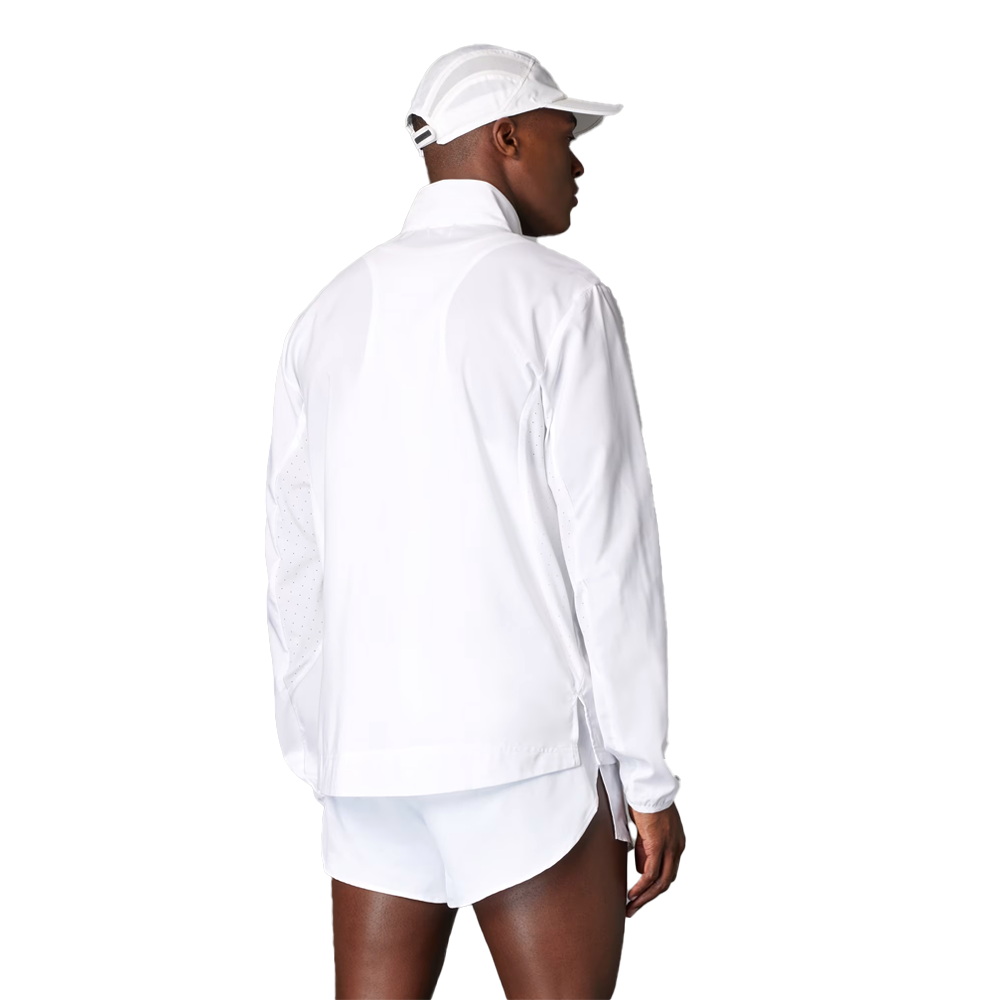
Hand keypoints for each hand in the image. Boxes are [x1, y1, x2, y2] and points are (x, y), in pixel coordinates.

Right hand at [625, 801, 684, 916]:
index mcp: (676, 842)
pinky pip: (651, 874)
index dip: (654, 886)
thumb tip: (638, 858)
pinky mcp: (659, 845)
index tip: (640, 895)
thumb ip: (645, 843)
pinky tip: (632, 895)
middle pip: (666, 881)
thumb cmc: (645, 799)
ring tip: (630, 908)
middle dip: (649, 897)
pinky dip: (642, 888)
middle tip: (633, 908)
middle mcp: (677, 847)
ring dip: (644, 898)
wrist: (648, 785)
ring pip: (660, 882)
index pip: (667, 871)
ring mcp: (670, 847)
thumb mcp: (647, 826)